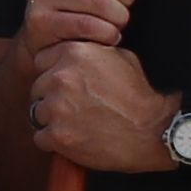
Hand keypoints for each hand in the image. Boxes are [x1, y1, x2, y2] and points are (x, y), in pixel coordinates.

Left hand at [28, 38, 183, 174]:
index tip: (69, 85)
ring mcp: (57, 108)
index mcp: (74, 53)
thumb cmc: (140, 96)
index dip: (54, 73)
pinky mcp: (57, 135)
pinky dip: (54, 141)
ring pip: (37, 112)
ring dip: (52, 120)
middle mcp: (61, 78)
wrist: (154, 132)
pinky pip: (41, 137)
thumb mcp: (121, 58)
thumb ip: (90, 51)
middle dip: (52, 97)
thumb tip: (71, 49)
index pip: (42, 60)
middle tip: (77, 107)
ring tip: (78, 123)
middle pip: (38, 88)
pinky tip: (75, 139)